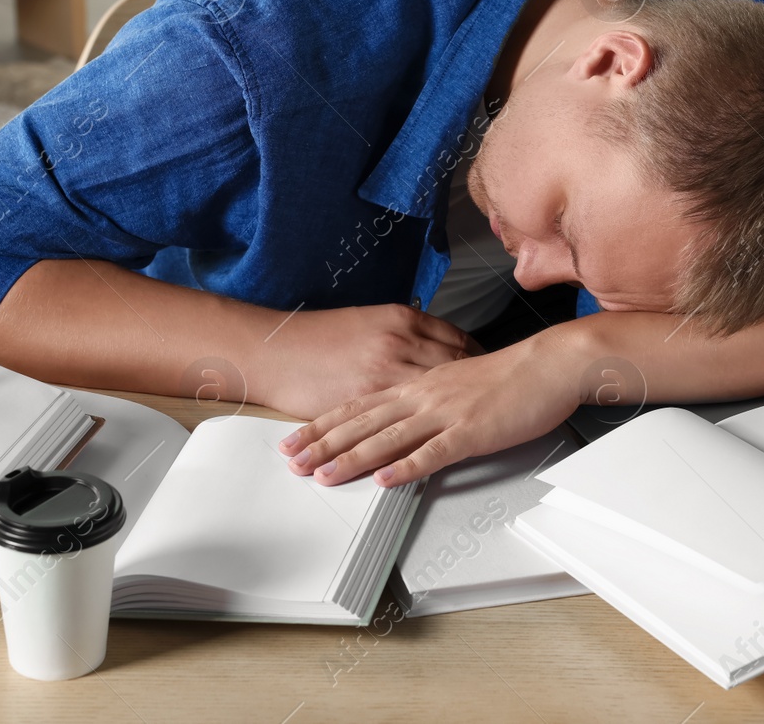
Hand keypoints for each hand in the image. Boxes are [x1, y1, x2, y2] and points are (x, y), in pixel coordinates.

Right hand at [251, 303, 482, 420]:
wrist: (272, 349)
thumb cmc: (314, 337)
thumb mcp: (366, 321)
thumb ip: (400, 336)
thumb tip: (426, 351)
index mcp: (401, 319)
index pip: (458, 341)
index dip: (477, 361)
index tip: (487, 373)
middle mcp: (399, 341)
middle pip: (457, 368)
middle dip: (476, 389)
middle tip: (491, 405)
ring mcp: (385, 370)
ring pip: (436, 395)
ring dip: (455, 414)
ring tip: (474, 428)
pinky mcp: (368, 398)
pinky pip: (405, 421)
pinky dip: (423, 433)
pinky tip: (437, 444)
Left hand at [276, 329, 585, 487]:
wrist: (549, 364)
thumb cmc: (511, 376)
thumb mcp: (457, 384)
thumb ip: (428, 401)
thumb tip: (403, 422)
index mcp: (419, 383)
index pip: (360, 405)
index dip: (324, 424)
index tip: (295, 440)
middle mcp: (425, 395)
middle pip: (363, 421)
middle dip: (323, 443)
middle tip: (292, 462)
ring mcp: (446, 412)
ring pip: (389, 437)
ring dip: (353, 458)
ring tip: (323, 475)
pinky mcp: (472, 430)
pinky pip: (433, 451)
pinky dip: (406, 467)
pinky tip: (385, 480)